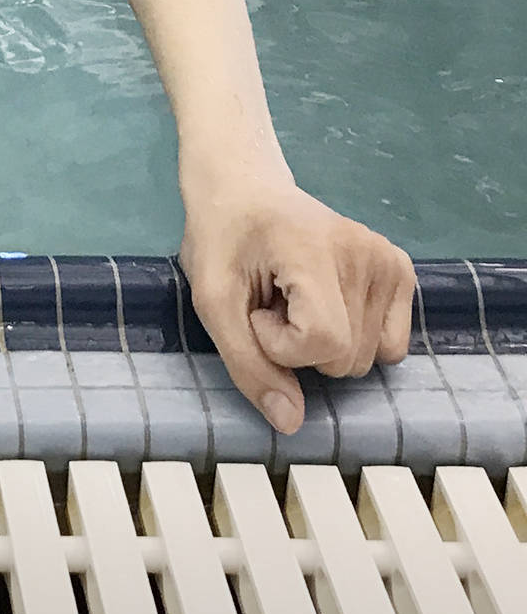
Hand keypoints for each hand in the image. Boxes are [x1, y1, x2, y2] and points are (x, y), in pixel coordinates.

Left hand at [178, 176, 414, 433]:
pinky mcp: (401, 270)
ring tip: (292, 297)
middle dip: (298, 347)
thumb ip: (248, 364)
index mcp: (314, 248)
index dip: (279, 346)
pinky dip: (354, 338)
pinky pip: (389, 345)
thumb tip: (292, 424)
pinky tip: (324, 301)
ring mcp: (390, 260)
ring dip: (322, 343)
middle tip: (271, 300)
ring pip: (368, 359)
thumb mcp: (213, 301)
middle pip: (347, 359)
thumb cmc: (222, 238)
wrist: (244, 189)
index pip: (324, 342)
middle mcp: (366, 251)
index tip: (254, 310)